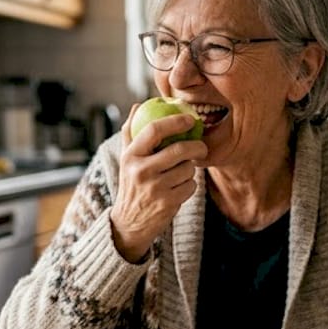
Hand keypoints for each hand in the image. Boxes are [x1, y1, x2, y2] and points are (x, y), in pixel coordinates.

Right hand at [109, 102, 207, 261]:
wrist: (129, 223)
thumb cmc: (131, 184)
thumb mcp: (125, 159)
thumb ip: (130, 132)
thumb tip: (138, 105)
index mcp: (130, 156)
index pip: (154, 130)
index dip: (176, 121)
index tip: (190, 119)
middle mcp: (141, 171)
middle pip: (179, 149)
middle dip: (197, 146)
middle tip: (201, 146)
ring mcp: (155, 188)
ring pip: (188, 169)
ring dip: (190, 169)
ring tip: (180, 173)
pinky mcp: (168, 203)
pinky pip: (191, 186)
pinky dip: (190, 185)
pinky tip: (179, 188)